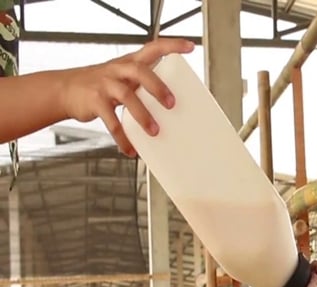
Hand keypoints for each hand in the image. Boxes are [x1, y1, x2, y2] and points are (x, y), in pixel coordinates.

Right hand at [59, 37, 194, 156]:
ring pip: (127, 96)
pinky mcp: (94, 101)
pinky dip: (123, 137)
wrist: (65, 90)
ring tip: (154, 131)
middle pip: (141, 71)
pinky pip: (111, 121)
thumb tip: (173, 102)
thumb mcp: (123, 78)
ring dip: (143, 115)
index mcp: (130, 62)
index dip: (172, 46)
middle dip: (158, 87)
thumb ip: (144, 85)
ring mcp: (105, 84)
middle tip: (171, 104)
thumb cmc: (101, 85)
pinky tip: (130, 148)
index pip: (153, 48)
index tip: (190, 46)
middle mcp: (118, 69)